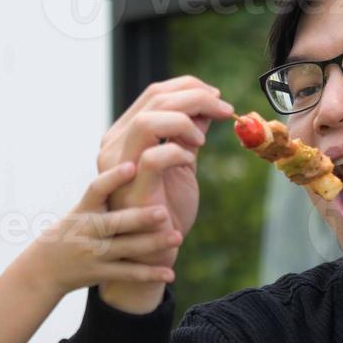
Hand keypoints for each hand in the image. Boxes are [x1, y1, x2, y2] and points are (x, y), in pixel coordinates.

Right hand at [17, 161, 182, 296]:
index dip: (113, 179)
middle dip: (139, 218)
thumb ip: (108, 191)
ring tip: (178, 237)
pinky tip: (171, 274)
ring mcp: (93, 253)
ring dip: (153, 244)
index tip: (133, 166)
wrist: (45, 267)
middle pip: (114, 223)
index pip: (96, 190)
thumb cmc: (73, 229)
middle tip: (164, 211)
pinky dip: (150, 275)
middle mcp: (87, 230)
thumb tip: (138, 159)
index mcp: (83, 209)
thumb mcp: (82, 208)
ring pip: (126, 248)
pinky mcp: (100, 273)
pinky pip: (128, 274)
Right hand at [99, 75, 233, 237]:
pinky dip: (178, 153)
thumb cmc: (164, 212)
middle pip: (155, 100)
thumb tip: (207, 108)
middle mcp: (116, 146)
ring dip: (184, 121)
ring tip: (202, 139)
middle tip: (225, 110)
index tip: (218, 98)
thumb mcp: (180, 165)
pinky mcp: (132, 190)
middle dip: (196, 98)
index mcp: (125, 136)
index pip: (155, 94)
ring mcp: (120, 167)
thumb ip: (187, 136)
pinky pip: (153, 158)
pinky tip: (190, 162)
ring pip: (147, 121)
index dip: (189, 88)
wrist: (150, 254)